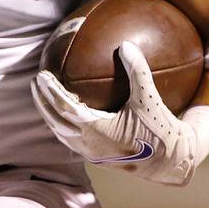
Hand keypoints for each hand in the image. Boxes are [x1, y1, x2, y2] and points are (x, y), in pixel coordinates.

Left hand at [31, 40, 208, 186]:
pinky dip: (63, 124)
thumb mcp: (149, 100)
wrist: (172, 162)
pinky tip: (66, 111)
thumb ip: (138, 72)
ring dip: (50, 114)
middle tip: (36, 82)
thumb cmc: (161, 130)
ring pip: (61, 133)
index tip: (41, 75)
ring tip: (44, 96)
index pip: (64, 108)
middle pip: (55, 122)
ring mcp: (91, 153)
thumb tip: (126, 45)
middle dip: (42, 102)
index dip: (50, 92)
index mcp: (97, 132)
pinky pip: (71, 139)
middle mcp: (89, 145)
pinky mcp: (97, 157)